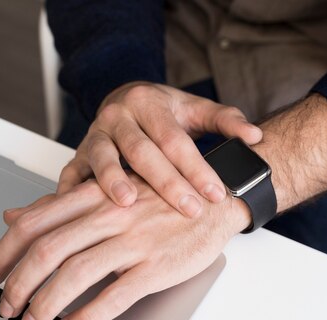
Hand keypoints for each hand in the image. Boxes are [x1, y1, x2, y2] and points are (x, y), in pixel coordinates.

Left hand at [0, 175, 249, 319]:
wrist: (214, 199)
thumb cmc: (160, 198)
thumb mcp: (108, 192)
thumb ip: (59, 206)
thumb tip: (13, 216)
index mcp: (94, 196)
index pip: (34, 222)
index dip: (3, 251)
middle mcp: (110, 215)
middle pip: (47, 250)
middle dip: (17, 284)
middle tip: (5, 306)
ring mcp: (134, 241)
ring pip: (76, 274)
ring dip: (45, 304)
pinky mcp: (156, 266)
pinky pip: (114, 296)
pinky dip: (86, 317)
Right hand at [58, 82, 261, 217]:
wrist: (128, 100)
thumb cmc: (166, 112)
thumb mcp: (196, 109)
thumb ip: (226, 121)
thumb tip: (254, 136)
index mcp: (149, 103)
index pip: (175, 139)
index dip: (196, 167)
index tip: (216, 192)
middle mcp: (118, 116)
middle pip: (142, 151)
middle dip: (166, 182)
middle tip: (188, 208)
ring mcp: (95, 134)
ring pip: (102, 157)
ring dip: (111, 180)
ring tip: (125, 204)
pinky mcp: (79, 153)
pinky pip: (71, 171)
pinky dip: (71, 190)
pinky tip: (76, 211)